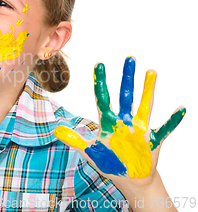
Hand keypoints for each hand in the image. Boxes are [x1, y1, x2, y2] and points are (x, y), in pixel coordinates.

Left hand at [54, 56, 184, 186]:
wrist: (129, 178)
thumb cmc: (110, 163)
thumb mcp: (90, 152)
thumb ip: (75, 140)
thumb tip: (56, 130)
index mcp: (108, 122)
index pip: (103, 98)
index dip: (100, 82)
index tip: (98, 64)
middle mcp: (124, 121)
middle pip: (125, 95)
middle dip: (127, 77)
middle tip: (129, 58)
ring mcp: (139, 129)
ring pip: (145, 105)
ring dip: (148, 89)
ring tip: (151, 71)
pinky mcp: (152, 140)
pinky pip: (164, 129)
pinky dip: (173, 120)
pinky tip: (180, 108)